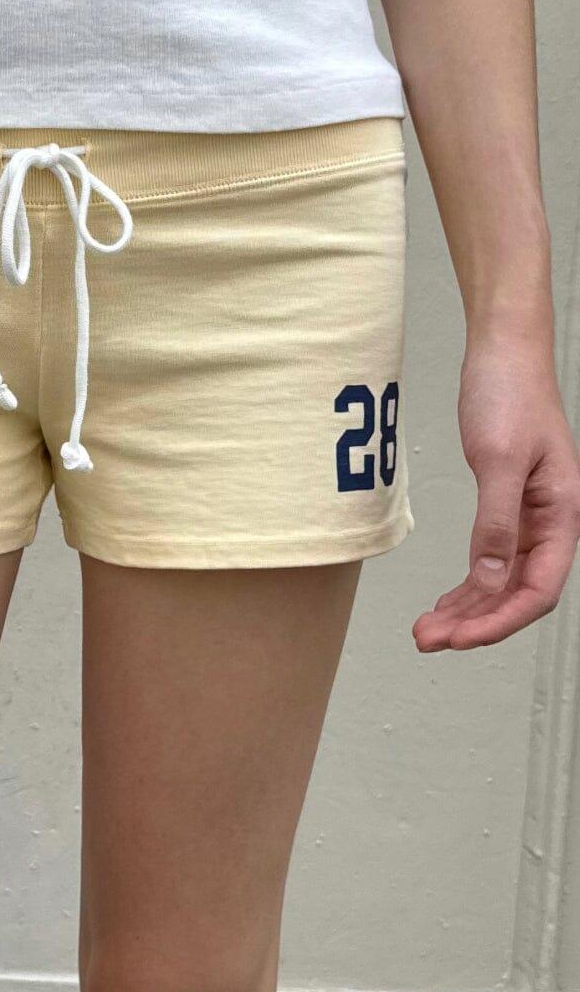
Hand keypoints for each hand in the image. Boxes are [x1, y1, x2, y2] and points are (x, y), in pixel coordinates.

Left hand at [413, 334, 579, 651]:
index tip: (458, 638)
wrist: (503, 351)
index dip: (498, 620)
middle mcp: (551, 521)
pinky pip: (492, 558)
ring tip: (428, 628)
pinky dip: (469, 582)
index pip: (537, 589)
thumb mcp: (499, 459)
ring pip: (502, 580)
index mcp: (563, 514)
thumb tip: (488, 578)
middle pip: (518, 593)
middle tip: (428, 640)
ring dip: (468, 608)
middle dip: (475, 622)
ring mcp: (530, 515)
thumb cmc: (509, 393)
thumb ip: (496, 521)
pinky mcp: (508, 503)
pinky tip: (447, 599)